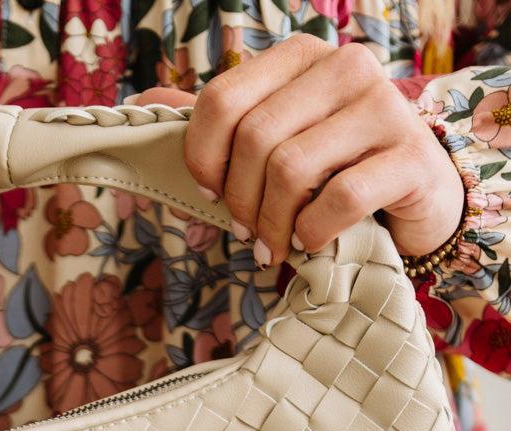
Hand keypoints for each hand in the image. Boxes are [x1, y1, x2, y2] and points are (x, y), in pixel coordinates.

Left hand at [136, 34, 464, 267]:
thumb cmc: (332, 171)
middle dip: (240, 201)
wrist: (416, 197)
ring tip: (274, 247)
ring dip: (272, 224)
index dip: (202, 158)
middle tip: (246, 234)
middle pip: (255, 140)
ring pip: (292, 169)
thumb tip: (140, 105)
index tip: (211, 193)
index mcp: (300, 58)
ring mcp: (383, 107)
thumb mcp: (273, 142)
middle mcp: (344, 68)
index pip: (222, 99)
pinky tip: (312, 242)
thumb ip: (217, 126)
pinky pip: (338, 199)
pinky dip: (313, 232)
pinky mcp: (410, 156)